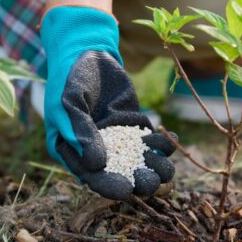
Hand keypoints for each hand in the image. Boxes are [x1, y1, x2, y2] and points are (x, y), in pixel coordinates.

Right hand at [41, 6, 175, 199]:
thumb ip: (82, 133)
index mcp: (74, 152)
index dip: (109, 186)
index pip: (93, 177)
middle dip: (137, 181)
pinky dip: (162, 145)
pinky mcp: (134, 127)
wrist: (85, 51)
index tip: (126, 190)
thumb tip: (96, 165)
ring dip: (154, 167)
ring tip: (167, 168)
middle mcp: (96, 151)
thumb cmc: (69, 79)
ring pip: (139, 162)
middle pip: (120, 175)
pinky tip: (172, 141)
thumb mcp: (70, 105)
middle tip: (153, 182)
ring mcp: (118, 140)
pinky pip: (151, 142)